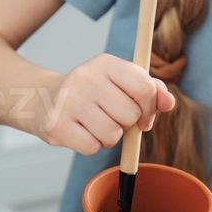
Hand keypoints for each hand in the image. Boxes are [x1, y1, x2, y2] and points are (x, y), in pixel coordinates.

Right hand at [36, 53, 174, 154]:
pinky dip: (93, 146)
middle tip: (112, 117)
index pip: (145, 87)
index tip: (144, 115)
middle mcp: (86, 78)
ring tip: (95, 124)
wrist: (42, 99)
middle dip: (127, 123)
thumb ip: (149, 89)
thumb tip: (169, 102)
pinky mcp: (57, 126)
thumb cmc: (91, 92)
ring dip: (110, 136)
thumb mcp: (119, 82)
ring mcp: (69, 102)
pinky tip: (82, 132)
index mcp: (105, 63)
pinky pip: (93, 147)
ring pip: (113, 135)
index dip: (151, 107)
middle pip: (130, 115)